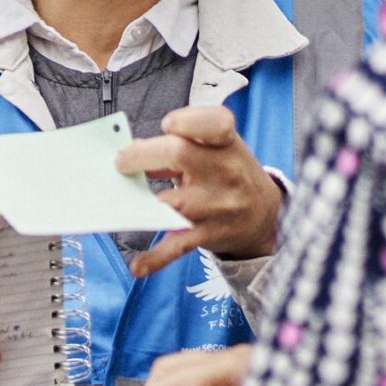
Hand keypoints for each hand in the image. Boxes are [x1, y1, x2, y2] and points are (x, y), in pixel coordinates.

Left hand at [117, 105, 282, 276]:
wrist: (265, 216)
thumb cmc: (228, 174)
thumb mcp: (216, 151)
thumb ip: (178, 145)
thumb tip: (131, 151)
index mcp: (226, 143)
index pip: (214, 123)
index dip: (188, 120)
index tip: (168, 125)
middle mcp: (224, 171)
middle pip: (179, 154)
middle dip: (143, 155)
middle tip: (121, 163)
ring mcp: (217, 204)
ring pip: (175, 202)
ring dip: (143, 204)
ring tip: (120, 203)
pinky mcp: (209, 233)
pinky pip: (179, 245)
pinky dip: (156, 258)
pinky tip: (138, 266)